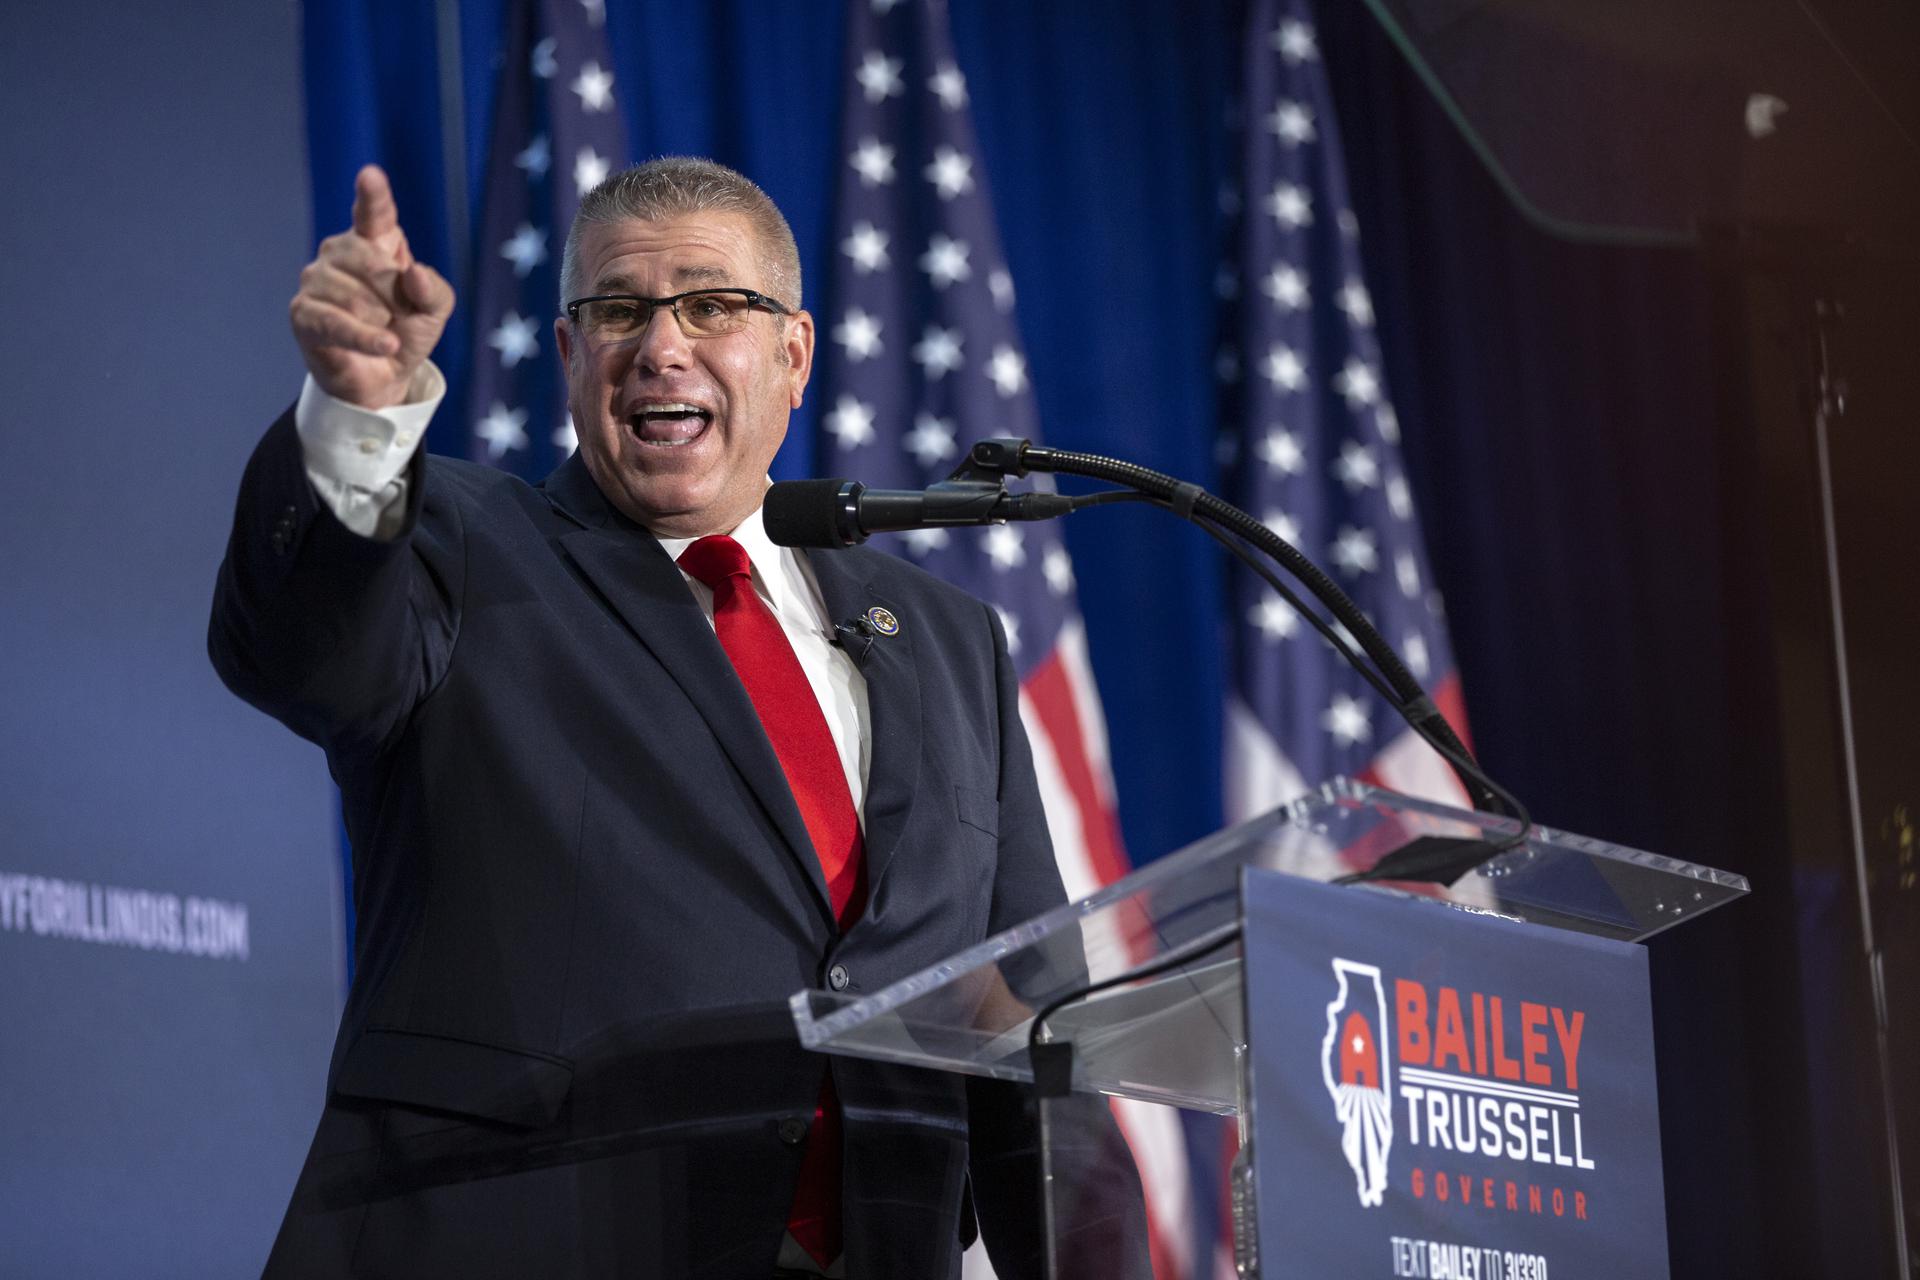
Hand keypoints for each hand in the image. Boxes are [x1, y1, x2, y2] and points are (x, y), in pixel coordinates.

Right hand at [289, 165, 454, 409]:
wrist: (384, 377)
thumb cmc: (407, 331)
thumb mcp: (435, 310)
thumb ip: (433, 289)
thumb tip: (411, 272)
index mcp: (374, 242)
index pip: (374, 213)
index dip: (372, 195)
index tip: (370, 175)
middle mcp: (339, 252)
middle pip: (372, 263)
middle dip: (395, 297)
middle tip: (398, 317)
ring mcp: (316, 280)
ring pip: (356, 296)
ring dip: (380, 322)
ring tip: (382, 332)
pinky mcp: (303, 313)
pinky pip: (337, 322)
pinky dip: (365, 337)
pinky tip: (387, 345)